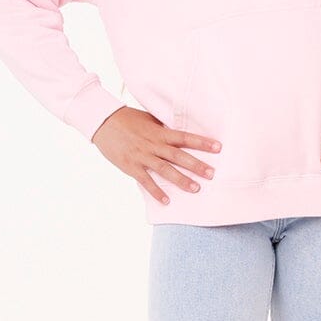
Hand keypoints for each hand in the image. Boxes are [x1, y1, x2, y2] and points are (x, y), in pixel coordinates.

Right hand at [91, 106, 220, 206]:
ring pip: (165, 170)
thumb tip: (181, 133)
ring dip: (181, 180)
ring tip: (196, 188)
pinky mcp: (131, 166)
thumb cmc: (128, 119)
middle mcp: (153, 144)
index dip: (202, 142)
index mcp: (159, 132)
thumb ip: (164, 128)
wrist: (102, 122)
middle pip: (179, 156)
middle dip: (196, 165)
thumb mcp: (149, 120)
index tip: (218, 147)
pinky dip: (156, 192)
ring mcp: (142, 156)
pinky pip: (146, 181)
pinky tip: (166, 201)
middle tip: (212, 174)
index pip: (185, 137)